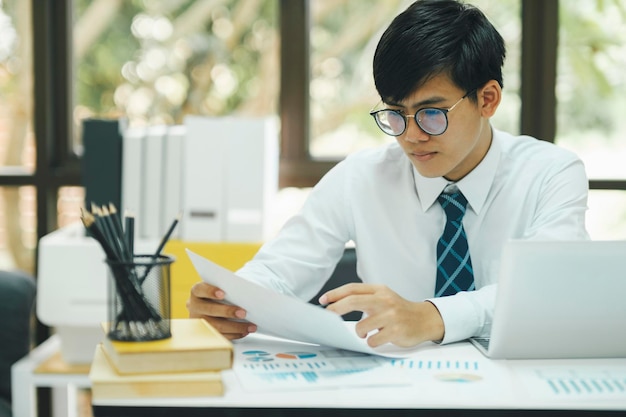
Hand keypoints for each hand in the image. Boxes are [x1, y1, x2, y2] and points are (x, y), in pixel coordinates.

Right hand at [187, 282, 256, 339]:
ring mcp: (199, 321)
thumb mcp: (220, 288)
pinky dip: (234, 334)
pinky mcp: (205, 333)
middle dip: (228, 312)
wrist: (212, 304)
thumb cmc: (220, 293)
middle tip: (243, 313)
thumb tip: (245, 294)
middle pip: (210, 310)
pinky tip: (244, 332)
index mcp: (196, 292)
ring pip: (215, 326)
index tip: (223, 293)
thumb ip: (227, 289)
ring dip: (235, 327)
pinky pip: (220, 336)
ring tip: (250, 326)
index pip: (200, 289)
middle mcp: (195, 306)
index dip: (210, 291)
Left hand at [319, 283, 443, 347]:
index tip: (323, 301)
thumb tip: (337, 305)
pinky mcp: (396, 331)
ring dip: (359, 332)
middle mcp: (384, 300)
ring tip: (365, 332)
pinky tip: (377, 338)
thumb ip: (364, 298)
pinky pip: (373, 340)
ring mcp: (391, 315)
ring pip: (362, 326)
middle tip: (328, 316)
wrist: (425, 319)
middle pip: (353, 301)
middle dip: (336, 308)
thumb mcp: (383, 297)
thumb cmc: (399, 310)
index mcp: (379, 290)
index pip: (352, 289)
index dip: (335, 294)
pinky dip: (371, 342)